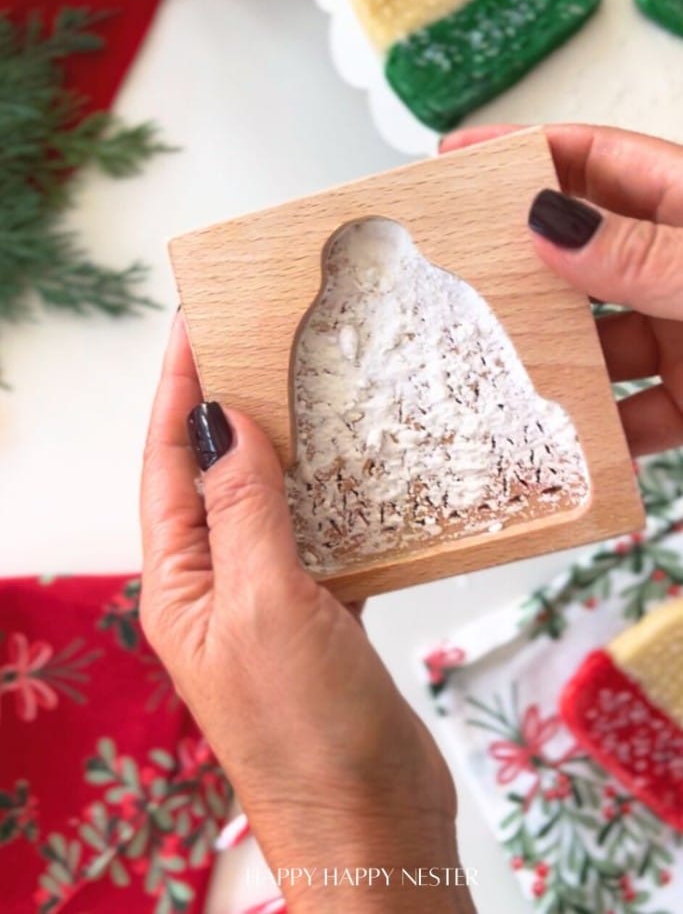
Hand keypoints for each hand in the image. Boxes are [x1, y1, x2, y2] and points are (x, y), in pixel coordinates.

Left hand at [140, 317, 473, 913]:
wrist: (373, 823)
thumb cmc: (305, 731)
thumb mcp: (264, 605)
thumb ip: (244, 510)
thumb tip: (222, 424)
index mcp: (180, 583)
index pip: (166, 464)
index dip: (176, 391)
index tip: (193, 325)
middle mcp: (217, 586)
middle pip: (215, 473)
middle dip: (230, 404)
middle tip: (258, 337)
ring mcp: (271, 599)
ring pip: (273, 500)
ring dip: (289, 446)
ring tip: (313, 384)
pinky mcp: (322, 612)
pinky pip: (322, 534)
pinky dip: (339, 497)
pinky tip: (363, 467)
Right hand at [442, 124, 682, 456]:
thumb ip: (639, 255)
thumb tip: (551, 224)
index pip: (595, 160)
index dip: (525, 153)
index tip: (456, 160)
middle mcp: (676, 268)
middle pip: (580, 256)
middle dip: (522, 270)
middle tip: (458, 278)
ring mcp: (682, 332)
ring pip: (597, 344)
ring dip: (556, 365)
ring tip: (500, 380)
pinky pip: (632, 415)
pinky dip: (603, 435)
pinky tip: (570, 448)